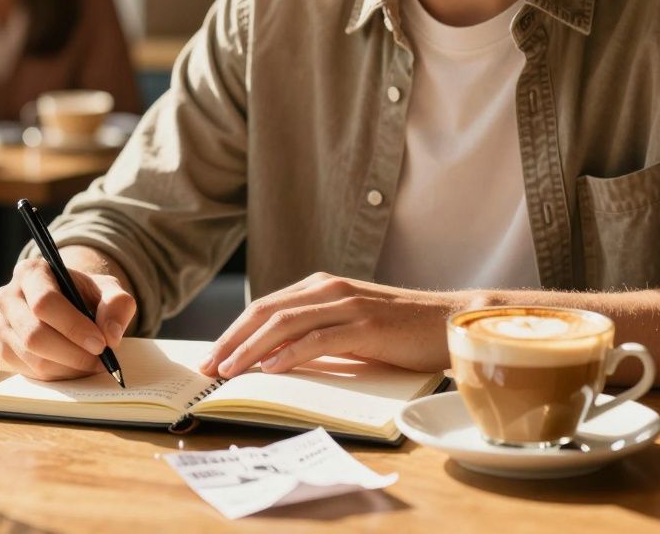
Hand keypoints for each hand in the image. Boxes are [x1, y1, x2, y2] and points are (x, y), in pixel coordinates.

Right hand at [0, 257, 136, 380]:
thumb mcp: (107, 289)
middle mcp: (8, 297)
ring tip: (92, 362)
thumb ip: (117, 304)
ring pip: (34, 358)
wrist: (69, 302)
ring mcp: (2, 326)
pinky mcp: (4, 350)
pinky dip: (60, 375)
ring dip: (69, 367)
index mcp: (30, 272)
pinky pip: (32, 373)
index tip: (101, 344)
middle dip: (73, 353)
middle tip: (101, 360)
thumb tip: (111, 335)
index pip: (45, 302)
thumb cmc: (85, 294)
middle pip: (34, 335)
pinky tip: (75, 365)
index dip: (73, 326)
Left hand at [197, 273, 478, 378]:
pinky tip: (269, 369)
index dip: (233, 332)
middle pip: (264, 312)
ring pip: (284, 324)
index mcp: (321, 287)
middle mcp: (328, 289)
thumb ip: (316, 334)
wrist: (451, 323)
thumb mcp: (350, 328)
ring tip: (228, 371)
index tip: (211, 357)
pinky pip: (318, 338)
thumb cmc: (401, 331)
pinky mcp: (366, 325)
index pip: (264, 307)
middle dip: (230, 340)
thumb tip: (273, 360)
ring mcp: (347, 305)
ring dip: (250, 349)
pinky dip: (289, 354)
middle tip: (207, 367)